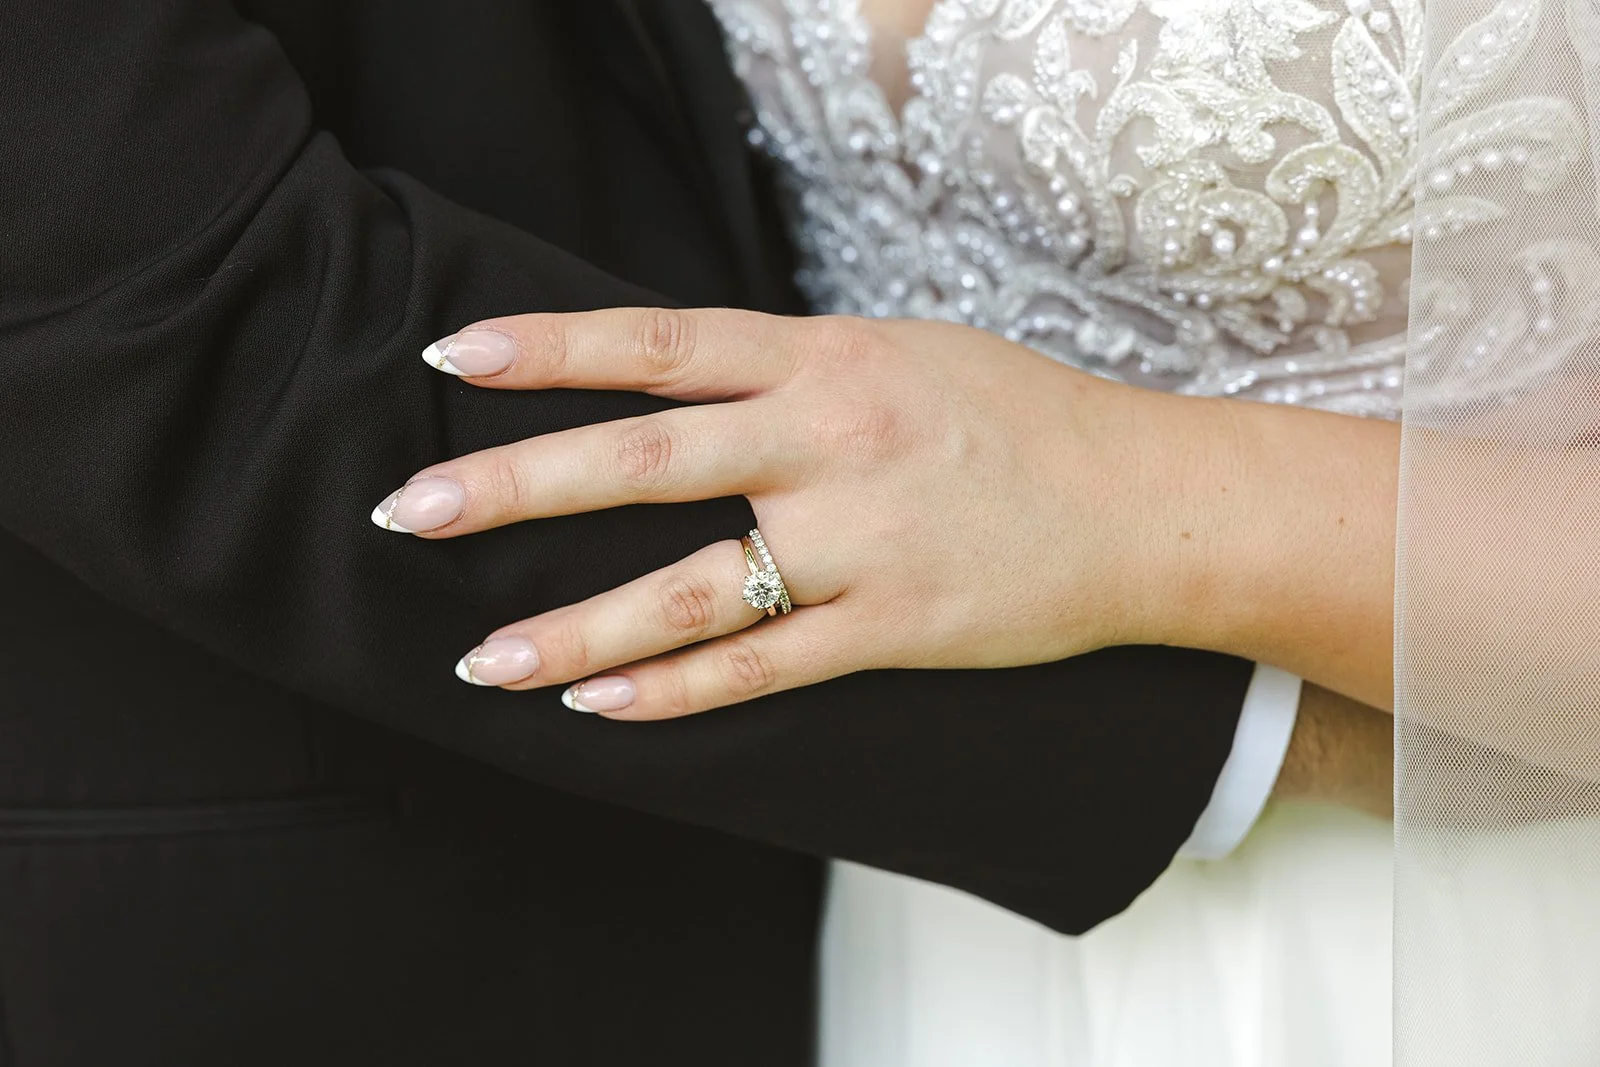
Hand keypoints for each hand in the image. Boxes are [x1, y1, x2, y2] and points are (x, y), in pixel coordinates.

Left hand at [375, 309, 1199, 718]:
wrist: (1144, 505)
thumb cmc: (1015, 416)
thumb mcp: (900, 350)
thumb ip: (789, 366)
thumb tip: (674, 380)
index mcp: (831, 359)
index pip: (664, 342)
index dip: (551, 349)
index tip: (452, 358)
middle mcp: (835, 442)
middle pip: (647, 461)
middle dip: (518, 487)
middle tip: (412, 511)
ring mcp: (864, 542)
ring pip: (690, 591)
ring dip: (575, 629)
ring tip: (481, 660)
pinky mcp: (895, 630)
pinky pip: (763, 669)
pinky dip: (675, 693)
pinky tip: (598, 707)